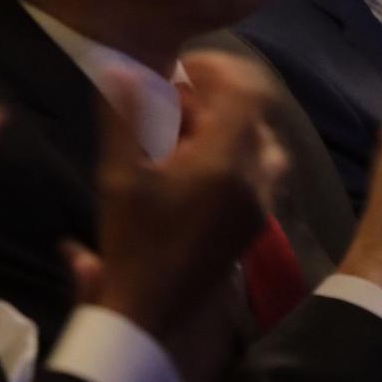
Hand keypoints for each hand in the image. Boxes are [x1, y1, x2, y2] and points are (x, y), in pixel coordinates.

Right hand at [87, 61, 270, 342]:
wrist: (150, 314)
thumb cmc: (132, 242)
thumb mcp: (119, 175)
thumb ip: (125, 116)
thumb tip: (122, 67)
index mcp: (226, 160)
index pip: (245, 89)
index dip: (216, 68)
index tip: (181, 71)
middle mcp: (256, 177)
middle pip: (251, 113)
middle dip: (212, 100)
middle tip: (168, 106)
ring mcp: (262, 202)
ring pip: (259, 141)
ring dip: (226, 126)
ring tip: (182, 137)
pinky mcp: (258, 222)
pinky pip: (261, 170)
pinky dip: (235, 154)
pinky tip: (195, 169)